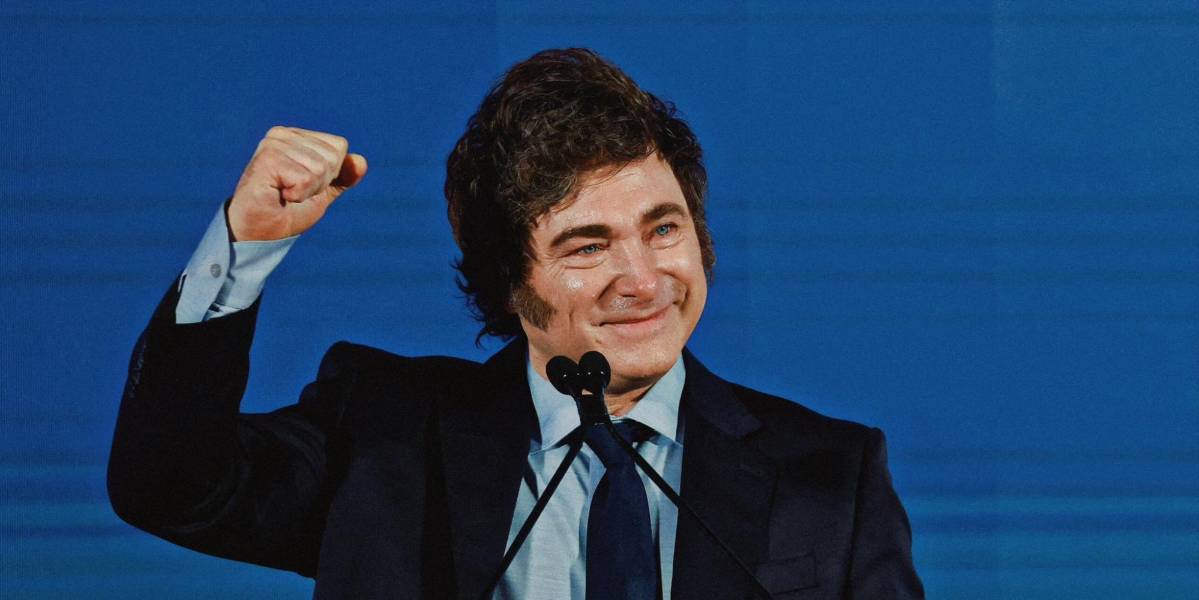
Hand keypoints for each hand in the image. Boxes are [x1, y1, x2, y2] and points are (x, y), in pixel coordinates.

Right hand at [227, 126, 367, 240]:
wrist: (261, 233)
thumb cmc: (288, 211)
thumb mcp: (323, 192)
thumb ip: (343, 176)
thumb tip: (361, 161)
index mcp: (296, 136)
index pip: (339, 146)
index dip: (331, 174)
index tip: (305, 185)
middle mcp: (282, 135)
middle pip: (332, 157)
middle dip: (320, 183)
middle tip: (294, 192)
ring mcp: (273, 145)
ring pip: (320, 168)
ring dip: (307, 191)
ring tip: (285, 194)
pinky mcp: (267, 159)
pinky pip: (305, 179)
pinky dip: (297, 195)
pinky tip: (279, 195)